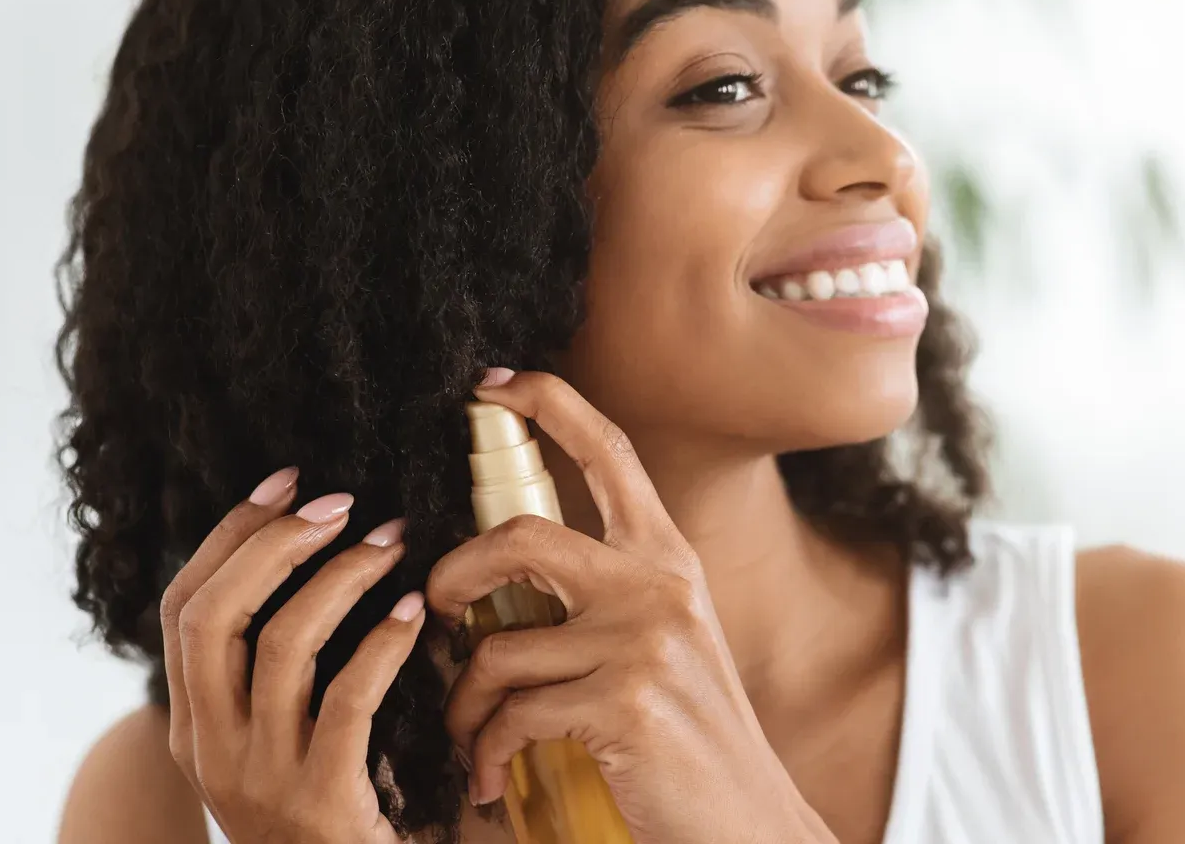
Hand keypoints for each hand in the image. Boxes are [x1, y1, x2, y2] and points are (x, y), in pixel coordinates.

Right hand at [160, 467, 423, 843]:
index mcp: (192, 727)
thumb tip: (319, 558)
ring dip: (342, 578)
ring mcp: (259, 777)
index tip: (285, 481)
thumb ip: (280, 673)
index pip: (183, 609)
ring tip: (392, 542)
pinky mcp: (320, 800)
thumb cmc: (338, 806)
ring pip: (281, 646)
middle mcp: (209, 749)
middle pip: (213, 615)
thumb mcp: (282, 740)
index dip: (230, 536)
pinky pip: (348, 699)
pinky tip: (415, 612)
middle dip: (274, 543)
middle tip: (340, 504)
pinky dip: (383, 643)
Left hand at [427, 369, 833, 843]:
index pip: (610, 452)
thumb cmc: (687, 737)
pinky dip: (483, 752)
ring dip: (462, 703)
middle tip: (439, 611)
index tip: (492, 384)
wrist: (745, 820)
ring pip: (497, 648)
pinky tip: (490, 777)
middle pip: (521, 537)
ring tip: (469, 735)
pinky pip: (510, 714)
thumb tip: (498, 583)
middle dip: (453, 575)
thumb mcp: (663, 644)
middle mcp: (659, 585)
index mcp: (668, 559)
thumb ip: (603, 599)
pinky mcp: (620, 703)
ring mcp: (642, 642)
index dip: (549, 403)